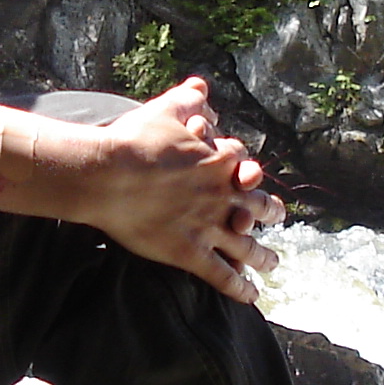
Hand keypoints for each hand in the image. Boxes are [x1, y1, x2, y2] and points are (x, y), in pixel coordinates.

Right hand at [79, 75, 284, 301]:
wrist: (106, 175)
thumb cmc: (132, 141)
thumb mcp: (164, 110)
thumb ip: (187, 100)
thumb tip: (201, 87)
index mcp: (217, 162)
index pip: (244, 167)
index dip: (249, 173)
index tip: (251, 177)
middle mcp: (221, 195)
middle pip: (257, 206)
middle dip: (270, 212)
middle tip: (277, 217)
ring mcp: (208, 227)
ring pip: (246, 246)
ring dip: (263, 256)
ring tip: (272, 264)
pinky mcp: (189, 253)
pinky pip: (222, 275)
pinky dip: (240, 288)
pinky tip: (251, 297)